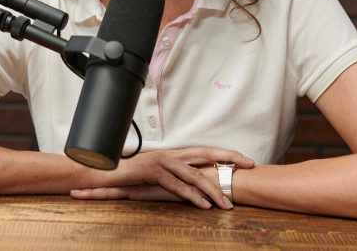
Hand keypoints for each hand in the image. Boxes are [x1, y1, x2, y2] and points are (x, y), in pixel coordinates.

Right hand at [71, 147, 252, 209]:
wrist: (107, 171)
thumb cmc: (133, 176)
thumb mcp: (160, 175)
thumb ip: (177, 177)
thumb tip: (196, 186)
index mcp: (176, 153)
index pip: (206, 151)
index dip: (226, 154)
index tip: (246, 160)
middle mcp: (172, 154)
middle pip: (205, 154)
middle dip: (229, 160)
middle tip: (249, 167)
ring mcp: (163, 162)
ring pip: (194, 174)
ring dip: (212, 190)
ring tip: (226, 204)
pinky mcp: (153, 173)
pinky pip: (177, 186)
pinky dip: (192, 196)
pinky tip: (203, 205)